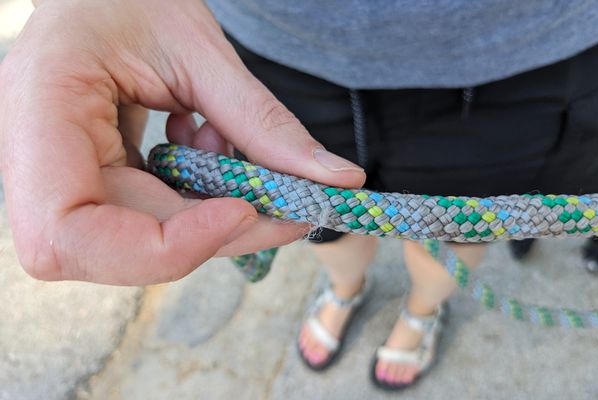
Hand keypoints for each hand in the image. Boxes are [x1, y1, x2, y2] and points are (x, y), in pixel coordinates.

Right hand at [0, 0, 364, 284]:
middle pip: (120, 248)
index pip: (68, 234)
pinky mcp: (91, 179)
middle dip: (216, 234)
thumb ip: (262, 121)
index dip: (161, 248)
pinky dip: (197, 198)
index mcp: (38, 111)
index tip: (243, 210)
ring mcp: (58, 175)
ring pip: (142, 241)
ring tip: (232, 147)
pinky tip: (205, 144)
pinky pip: (149, 216)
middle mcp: (35, 158)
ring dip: (210, 214)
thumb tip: (341, 179)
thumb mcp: (198, 47)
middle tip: (290, 203)